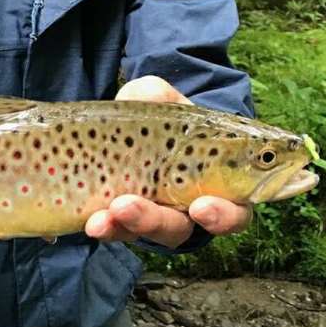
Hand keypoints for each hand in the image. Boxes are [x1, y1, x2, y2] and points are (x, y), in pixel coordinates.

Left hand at [84, 76, 252, 247]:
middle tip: (128, 208)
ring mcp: (154, 218)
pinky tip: (91, 222)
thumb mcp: (161, 99)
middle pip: (180, 229)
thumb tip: (154, 96)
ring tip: (102, 216)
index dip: (222, 216)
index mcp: (218, 184)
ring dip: (123, 226)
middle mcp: (188, 210)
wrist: (128, 130)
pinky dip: (105, 227)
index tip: (202, 206)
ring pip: (142, 233)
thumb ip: (159, 93)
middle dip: (153, 221)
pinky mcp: (125, 222)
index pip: (234, 211)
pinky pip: (117, 231)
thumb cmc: (161, 116)